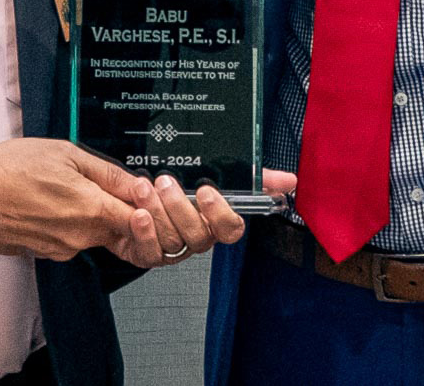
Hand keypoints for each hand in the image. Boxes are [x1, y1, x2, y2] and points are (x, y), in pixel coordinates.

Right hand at [0, 138, 152, 261]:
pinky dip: (70, 222)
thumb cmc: (7, 170)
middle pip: (120, 229)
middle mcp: (79, 235)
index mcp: (89, 208)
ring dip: (92, 214)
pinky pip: (72, 239)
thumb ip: (106, 171)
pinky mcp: (46, 253)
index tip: (144, 194)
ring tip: (67, 186)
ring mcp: (62, 248)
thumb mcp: (65, 153)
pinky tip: (52, 201)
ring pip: (95, 233)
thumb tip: (135, 182)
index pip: (139, 219)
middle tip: (106, 185)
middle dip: (120, 209)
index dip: (147, 207)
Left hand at [119, 168, 298, 267]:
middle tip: (165, 182)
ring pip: (172, 240)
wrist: (133, 195)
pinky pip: (149, 253)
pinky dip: (143, 232)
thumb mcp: (216, 170)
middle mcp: (196, 237)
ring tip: (143, 187)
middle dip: (180, 207)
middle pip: (198, 236)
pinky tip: (137, 214)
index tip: (206, 190)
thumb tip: (289, 180)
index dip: (220, 214)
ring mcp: (172, 248)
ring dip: (157, 211)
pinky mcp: (147, 254)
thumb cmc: (179, 185)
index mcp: (214, 221)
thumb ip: (255, 177)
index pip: (229, 229)